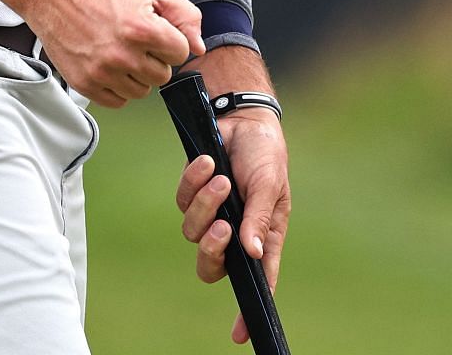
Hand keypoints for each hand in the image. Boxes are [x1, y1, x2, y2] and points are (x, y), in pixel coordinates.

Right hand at [0, 0, 204, 106]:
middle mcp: (122, 55)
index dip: (171, 40)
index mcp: (142, 29)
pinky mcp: (84, 84)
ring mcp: (101, 73)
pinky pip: (117, 101)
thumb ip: (184, 17)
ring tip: (121, 50)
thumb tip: (198, 49)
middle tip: (135, 39)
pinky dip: (118, 87)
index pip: (180, 54)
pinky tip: (109, 64)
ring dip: (137, 75)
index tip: (155, 30)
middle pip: (162, 76)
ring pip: (141, 92)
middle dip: (155, 58)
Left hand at [175, 110, 289, 344]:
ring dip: (206, 204)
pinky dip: (193, 181)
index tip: (239, 334)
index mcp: (261, 236)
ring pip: (193, 232)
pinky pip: (182, 201)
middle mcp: (235, 232)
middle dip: (212, 249)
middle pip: (211, 265)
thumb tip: (251, 253)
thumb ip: (258, 218)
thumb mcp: (268, 184)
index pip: (256, 282)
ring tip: (220, 177)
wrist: (241, 118)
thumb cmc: (265, 154)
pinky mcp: (192, 194)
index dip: (246, 310)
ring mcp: (211, 214)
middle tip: (223, 226)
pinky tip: (207, 161)